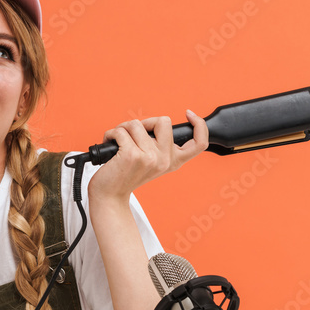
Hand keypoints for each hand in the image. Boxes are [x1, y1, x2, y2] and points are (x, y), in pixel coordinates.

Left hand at [88, 110, 208, 203]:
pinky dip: (111, 134)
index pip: (200, 143)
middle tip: (133, 134)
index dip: (199, 125)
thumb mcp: (151, 163)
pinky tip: (109, 143)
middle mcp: (165, 160)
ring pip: (137, 124)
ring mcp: (149, 158)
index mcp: (173, 162)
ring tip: (118, 141)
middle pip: (164, 121)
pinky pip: (120, 131)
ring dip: (122, 128)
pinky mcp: (131, 155)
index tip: (188, 114)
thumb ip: (159, 146)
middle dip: (144, 122)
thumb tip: (153, 122)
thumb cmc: (126, 176)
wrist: (110, 195)